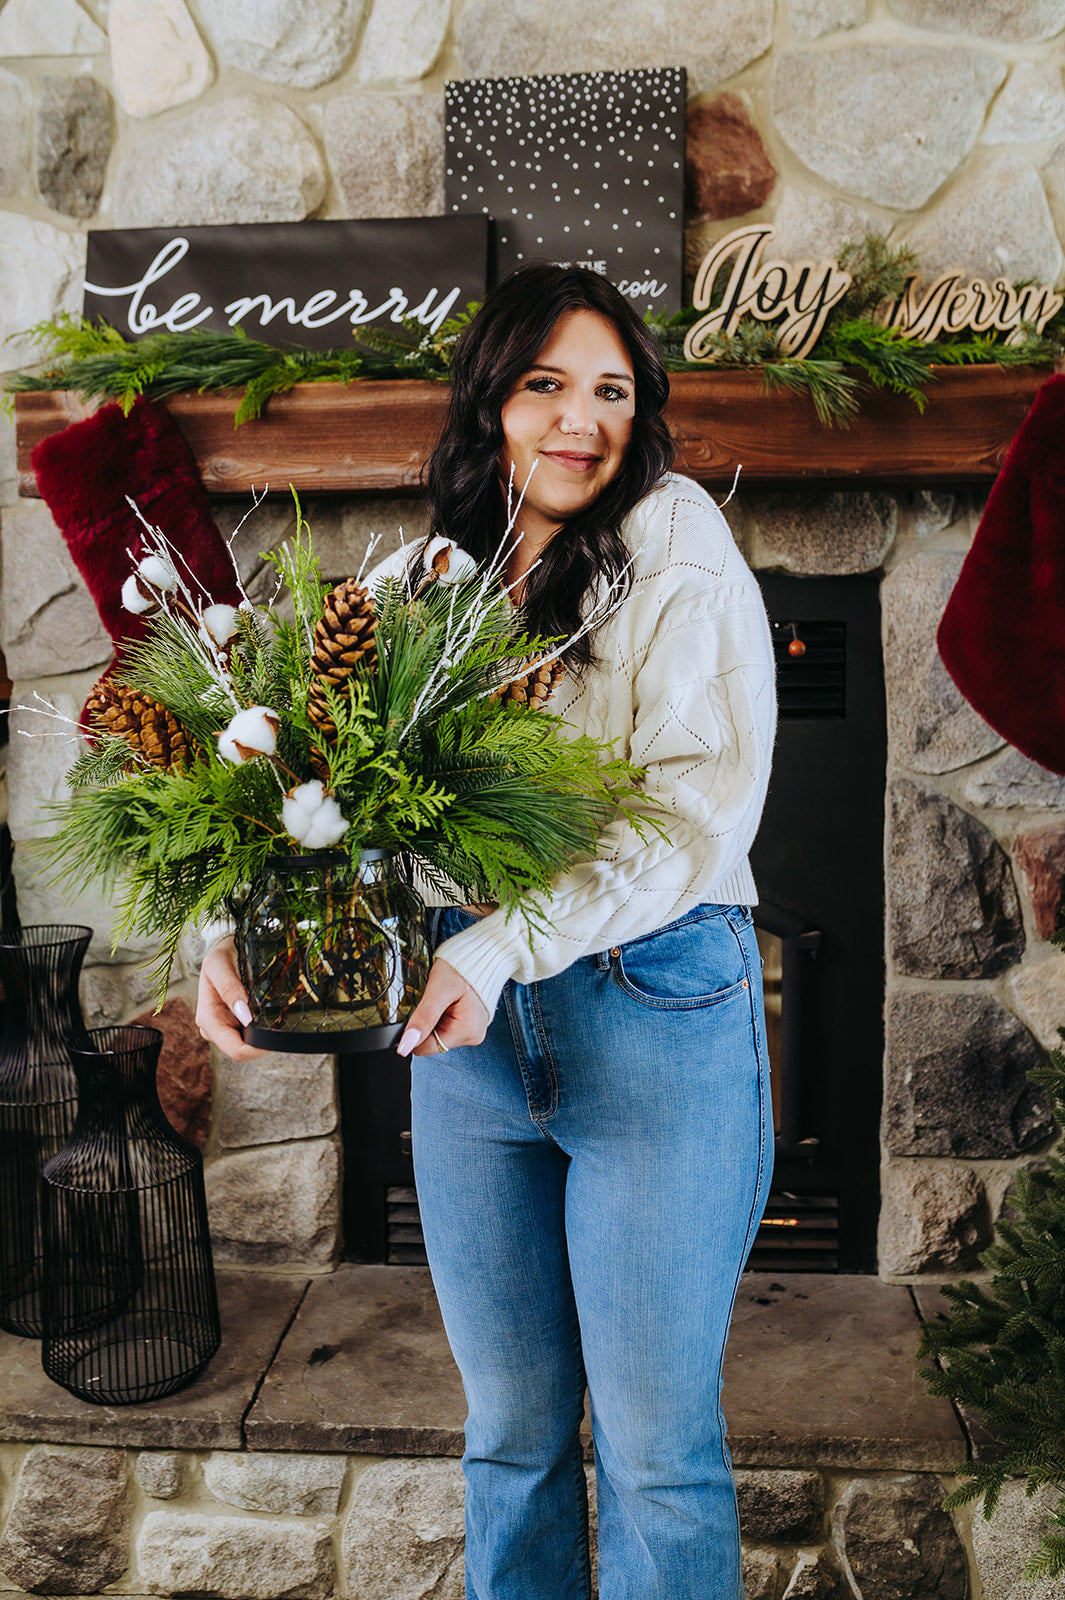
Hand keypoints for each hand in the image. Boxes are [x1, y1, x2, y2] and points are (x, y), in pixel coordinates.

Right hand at [195, 936, 266, 1059]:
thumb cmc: (221, 955)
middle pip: (244, 1050)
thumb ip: (230, 988)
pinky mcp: (236, 1024)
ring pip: (250, 1044)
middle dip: (262, 1041)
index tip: (275, 1036)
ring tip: (274, 1011)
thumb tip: (245, 1017)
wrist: (226, 950)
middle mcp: (214, 1028)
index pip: (234, 1049)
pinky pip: (253, 1034)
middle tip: (280, 1021)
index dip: (256, 1049)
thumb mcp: (219, 965)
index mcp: (208, 1018)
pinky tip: (269, 1013)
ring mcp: (226, 1028)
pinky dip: (263, 1027)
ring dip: (264, 1034)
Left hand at [396, 957, 488, 1055]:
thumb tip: (406, 1046)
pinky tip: (446, 1001)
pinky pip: (445, 1026)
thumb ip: (423, 1018)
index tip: (418, 1010)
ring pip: (437, 1033)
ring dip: (433, 1017)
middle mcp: (472, 1036)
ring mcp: (472, 1031)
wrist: (479, 954)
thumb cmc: (461, 967)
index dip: (414, 1031)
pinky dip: (440, 1014)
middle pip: (431, 1041)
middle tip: (434, 1000)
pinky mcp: (469, 1024)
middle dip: (426, 1022)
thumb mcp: (438, 990)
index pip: (425, 1048)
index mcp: (467, 1032)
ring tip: (442, 998)